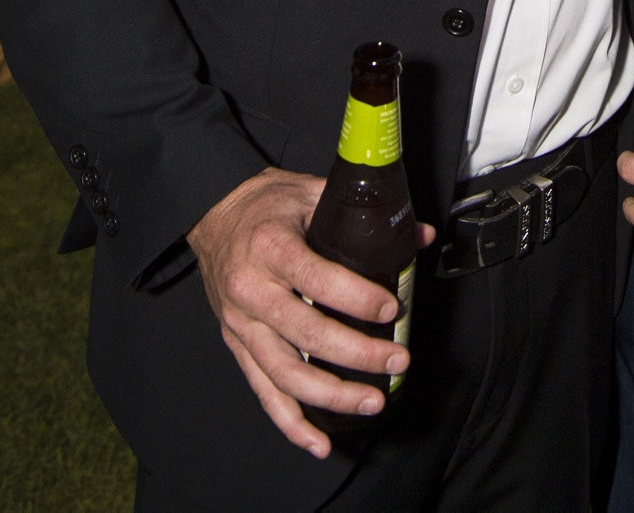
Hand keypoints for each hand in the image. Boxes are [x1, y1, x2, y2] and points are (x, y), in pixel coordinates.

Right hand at [186, 168, 434, 459]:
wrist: (214, 214)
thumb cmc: (267, 203)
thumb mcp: (312, 192)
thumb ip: (363, 213)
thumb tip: (420, 235)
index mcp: (271, 246)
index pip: (317, 278)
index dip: (355, 298)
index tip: (391, 308)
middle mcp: (251, 289)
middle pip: (306, 334)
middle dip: (356, 353)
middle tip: (396, 359)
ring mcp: (241, 323)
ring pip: (285, 373)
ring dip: (332, 394)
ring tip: (372, 400)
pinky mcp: (237, 345)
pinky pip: (263, 390)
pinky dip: (290, 422)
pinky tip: (319, 441)